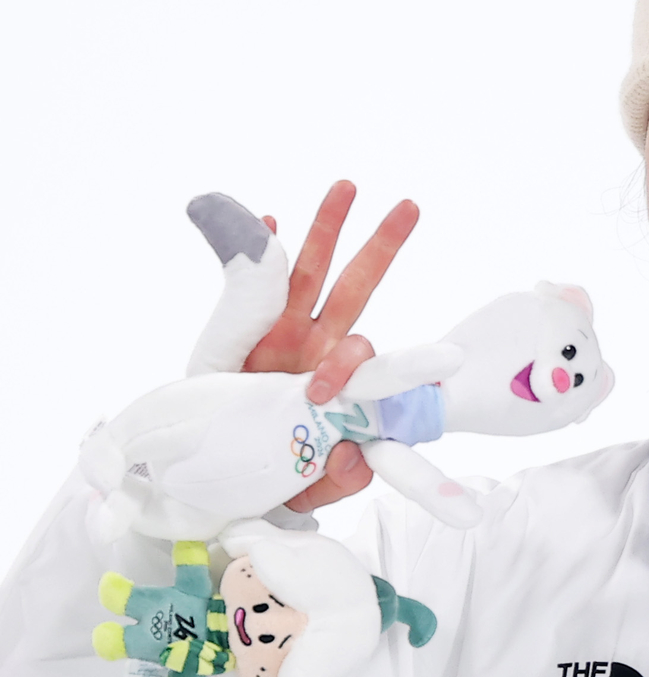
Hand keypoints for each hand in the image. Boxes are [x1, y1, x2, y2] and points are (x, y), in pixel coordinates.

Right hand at [242, 181, 419, 511]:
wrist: (209, 472)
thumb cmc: (271, 475)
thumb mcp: (307, 488)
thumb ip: (337, 480)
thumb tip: (352, 455)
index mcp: (340, 383)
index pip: (368, 359)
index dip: (365, 363)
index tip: (334, 385)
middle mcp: (315, 347)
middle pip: (353, 289)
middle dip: (380, 248)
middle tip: (409, 207)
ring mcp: (279, 333)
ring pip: (307, 273)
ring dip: (325, 230)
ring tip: (346, 188)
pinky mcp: (240, 329)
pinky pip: (249, 282)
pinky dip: (257, 249)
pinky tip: (268, 219)